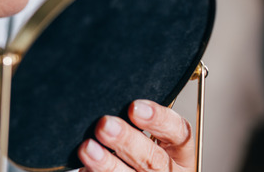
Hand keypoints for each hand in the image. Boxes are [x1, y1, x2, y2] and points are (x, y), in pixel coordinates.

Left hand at [77, 99, 194, 171]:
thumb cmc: (141, 147)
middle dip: (127, 140)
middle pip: (153, 158)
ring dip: (107, 163)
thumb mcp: (152, 134)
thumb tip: (110, 99)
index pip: (179, 132)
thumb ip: (137, 119)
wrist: (138, 169)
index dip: (158, 119)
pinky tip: (83, 167)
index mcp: (180, 151)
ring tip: (87, 148)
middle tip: (105, 125)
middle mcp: (170, 170)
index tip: (134, 107)